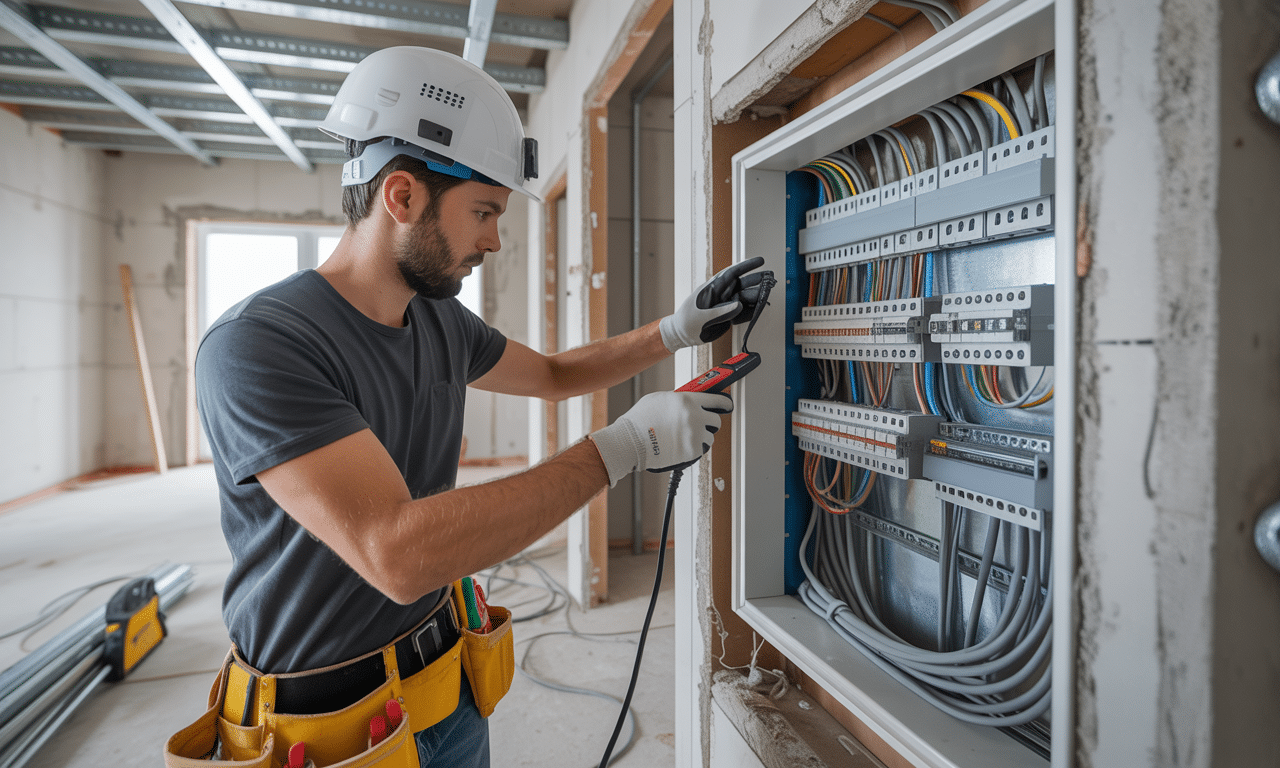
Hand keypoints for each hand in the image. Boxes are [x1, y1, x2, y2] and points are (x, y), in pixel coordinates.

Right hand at [588, 391, 732, 485]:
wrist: (630, 442)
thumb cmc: (639, 420)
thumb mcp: (659, 399)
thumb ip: (677, 399)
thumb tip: (687, 400)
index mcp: (687, 400)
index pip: (717, 399)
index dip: (724, 403)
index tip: (727, 405)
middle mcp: (694, 416)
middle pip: (716, 420)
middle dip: (709, 422)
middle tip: (699, 425)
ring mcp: (694, 435)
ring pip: (710, 436)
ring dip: (701, 437)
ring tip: (684, 437)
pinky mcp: (692, 451)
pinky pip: (702, 449)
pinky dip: (694, 448)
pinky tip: (680, 445)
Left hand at [659, 257, 767, 351]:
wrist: (683, 334)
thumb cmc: (687, 321)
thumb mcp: (702, 316)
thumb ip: (721, 311)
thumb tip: (738, 306)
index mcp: (713, 288)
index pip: (733, 273)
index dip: (747, 266)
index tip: (760, 261)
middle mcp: (722, 294)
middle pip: (743, 284)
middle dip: (758, 280)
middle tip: (771, 279)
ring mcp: (726, 305)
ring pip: (746, 298)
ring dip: (757, 297)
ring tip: (768, 296)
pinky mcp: (729, 316)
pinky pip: (744, 312)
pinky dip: (752, 311)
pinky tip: (760, 309)